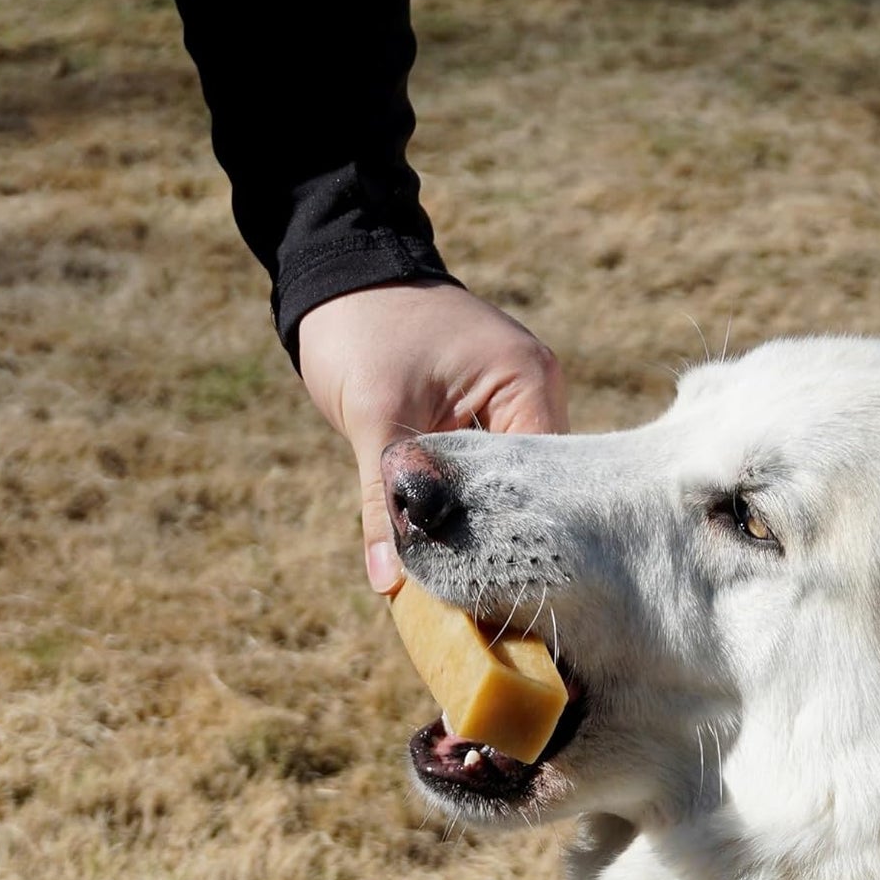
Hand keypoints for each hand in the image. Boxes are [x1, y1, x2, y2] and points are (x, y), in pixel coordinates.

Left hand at [299, 281, 567, 593]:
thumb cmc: (360, 329)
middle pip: (532, 490)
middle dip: (498, 541)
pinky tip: (449, 550)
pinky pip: (486, 474)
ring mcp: (516, 404)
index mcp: (528, 381)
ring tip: (464, 587)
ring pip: (506, 488)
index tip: (489, 593)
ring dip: (479, 526)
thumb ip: (386, 501)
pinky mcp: (488, 415)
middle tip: (476, 605)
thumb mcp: (373, 416)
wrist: (339, 275)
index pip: (541, 480)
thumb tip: (391, 585)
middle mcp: (537, 393)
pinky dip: (465, 506)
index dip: (514, 537)